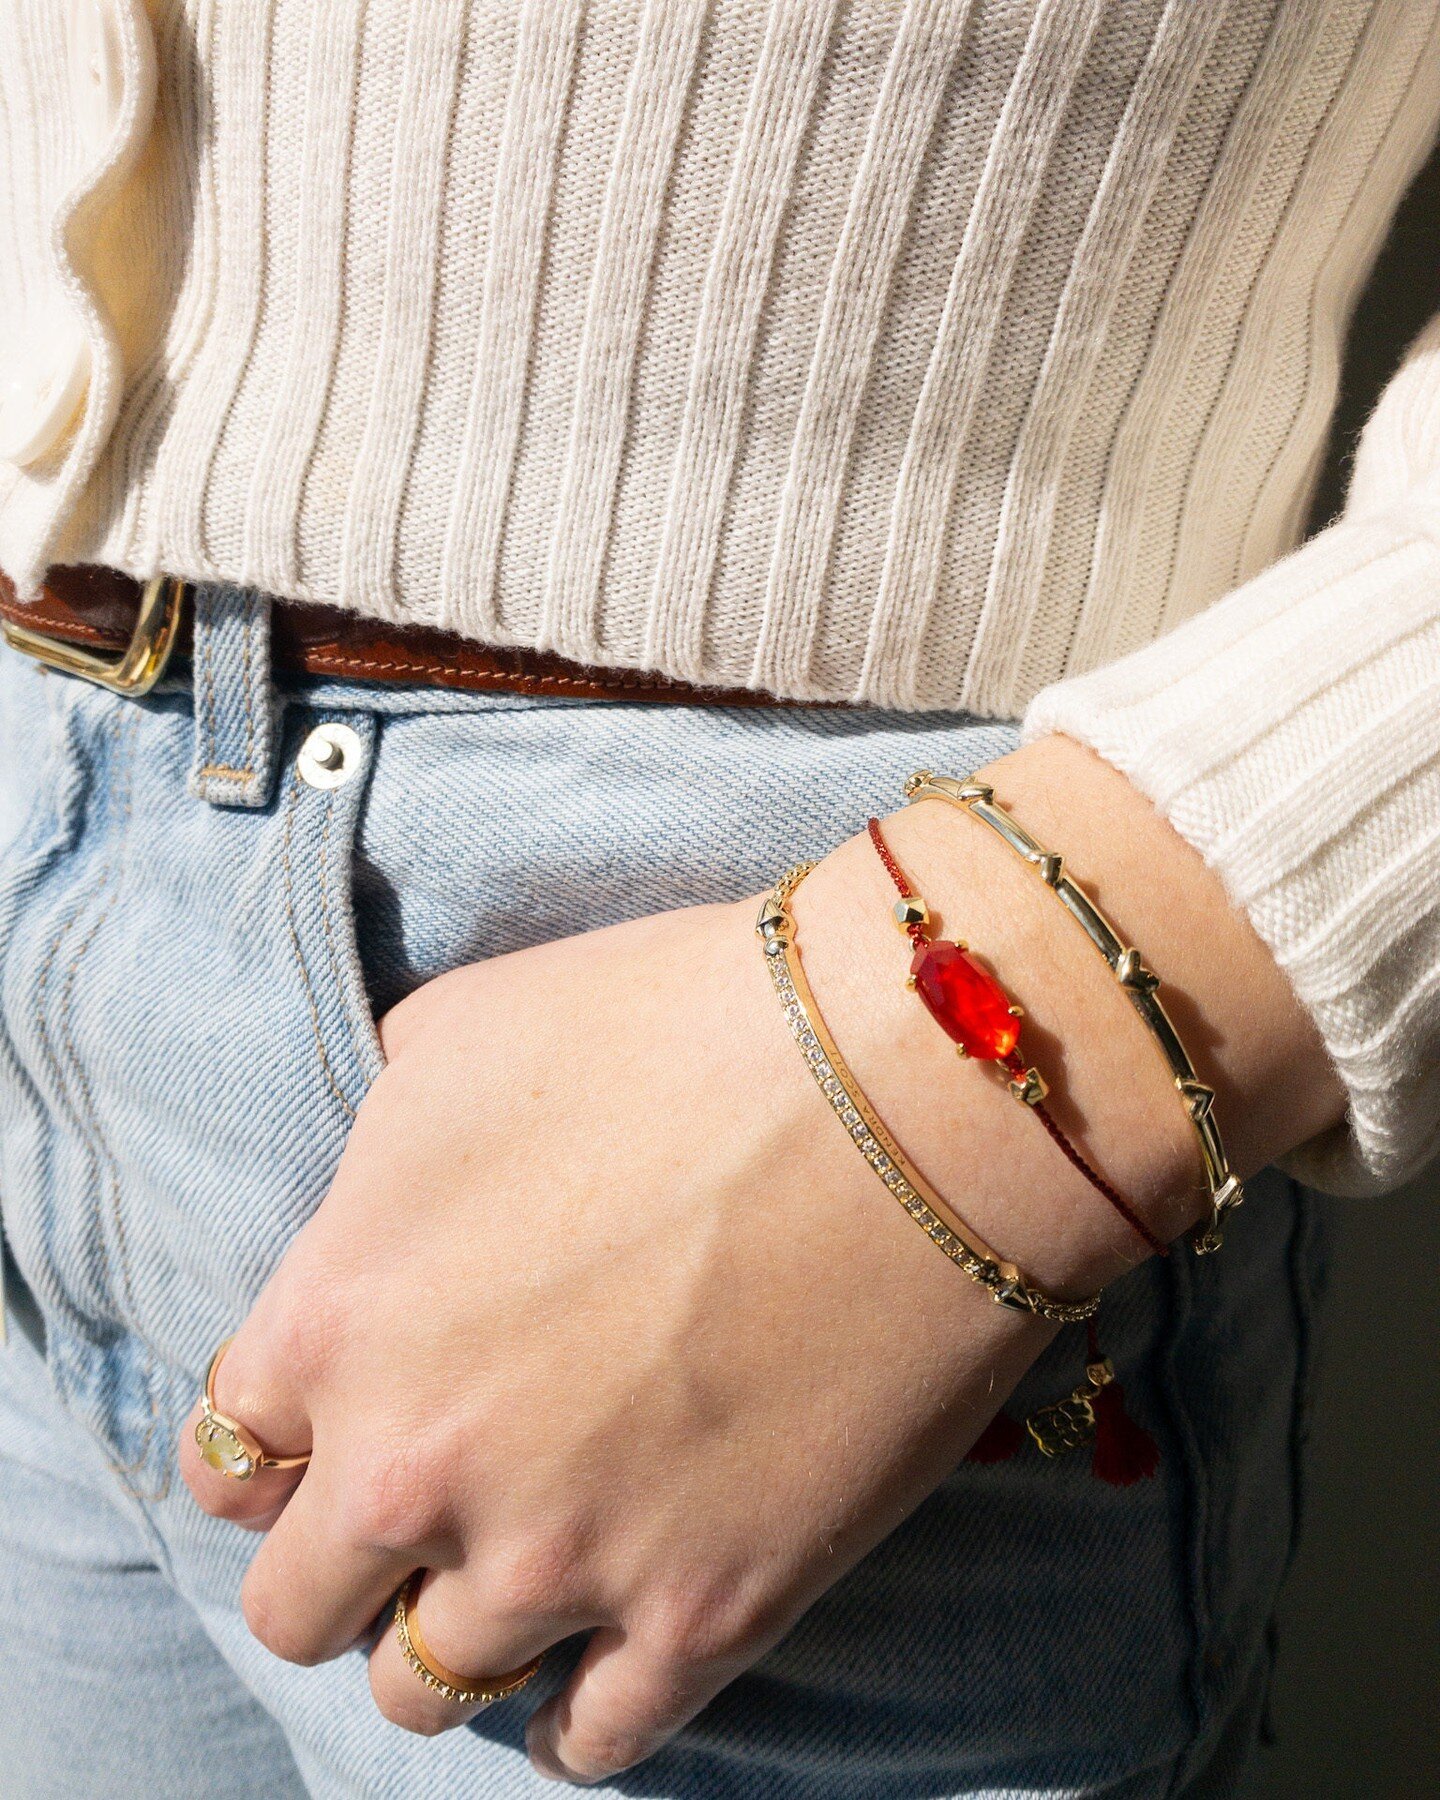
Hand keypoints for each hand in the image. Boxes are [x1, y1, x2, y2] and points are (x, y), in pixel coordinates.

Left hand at [179, 735, 1341, 1783]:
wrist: (907, 1084)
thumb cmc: (677, 1025)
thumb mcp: (459, 1034)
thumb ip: (369, 1154)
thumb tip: (371, 1212)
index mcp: (335, 1317)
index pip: (227, 1454)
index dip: (284, 1441)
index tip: (339, 1430)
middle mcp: (415, 1465)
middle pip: (298, 1608)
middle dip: (344, 1562)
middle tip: (424, 1506)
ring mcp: (559, 1559)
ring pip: (424, 1693)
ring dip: (452, 1637)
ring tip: (517, 1572)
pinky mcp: (705, 1617)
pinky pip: (591, 1740)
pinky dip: (577, 1708)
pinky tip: (604, 1648)